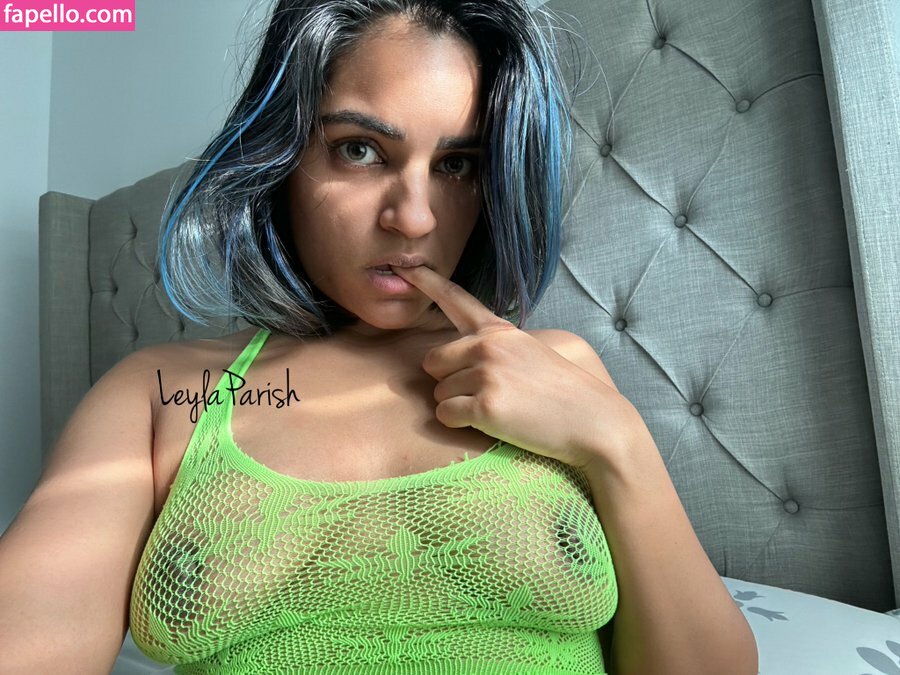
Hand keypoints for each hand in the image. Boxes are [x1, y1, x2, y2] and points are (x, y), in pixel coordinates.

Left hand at [391, 264, 635, 469]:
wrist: (594, 421)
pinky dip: (460, 425)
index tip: (406, 268)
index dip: (428, 283)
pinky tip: (492, 424)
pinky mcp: (486, 405)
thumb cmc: (562, 393)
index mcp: (500, 331)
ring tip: (499, 409)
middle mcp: (489, 346)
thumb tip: (459, 357)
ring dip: (459, 407)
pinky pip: (445, 415)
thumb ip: (495, 346)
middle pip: (434, 363)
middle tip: (487, 394)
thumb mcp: (531, 353)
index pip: (457, 301)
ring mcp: (487, 374)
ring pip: (439, 393)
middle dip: (449, 382)